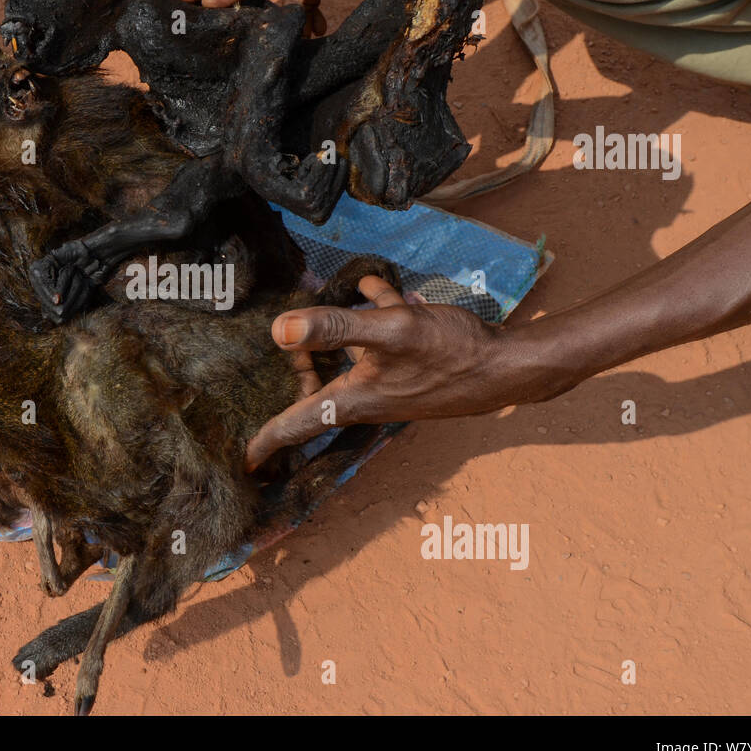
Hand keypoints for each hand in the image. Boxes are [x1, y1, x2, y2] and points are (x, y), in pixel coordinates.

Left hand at [245, 275, 554, 471]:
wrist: (508, 368)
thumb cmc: (449, 353)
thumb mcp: (388, 331)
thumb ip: (334, 327)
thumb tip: (278, 330)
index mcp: (350, 400)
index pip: (293, 426)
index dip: (264, 443)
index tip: (242, 463)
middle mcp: (365, 400)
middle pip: (315, 393)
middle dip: (299, 370)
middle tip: (295, 343)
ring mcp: (388, 387)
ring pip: (346, 366)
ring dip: (335, 338)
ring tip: (331, 300)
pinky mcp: (410, 372)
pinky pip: (378, 347)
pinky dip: (372, 319)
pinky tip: (375, 287)